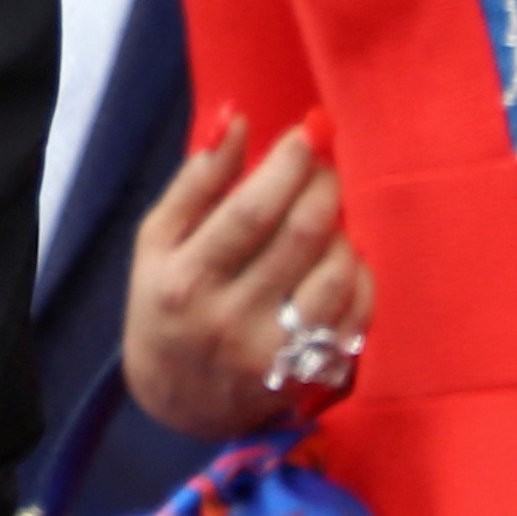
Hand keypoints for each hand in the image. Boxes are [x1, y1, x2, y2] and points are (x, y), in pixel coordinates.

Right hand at [123, 111, 371, 444]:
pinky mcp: (307, 375)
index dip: (289, 164)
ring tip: (324, 216)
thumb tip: (236, 118)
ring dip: (340, 228)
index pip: (250, 210)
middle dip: (323, 184)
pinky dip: (358, 272)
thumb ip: (197, 179)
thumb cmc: (167, 300)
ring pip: (336, 271)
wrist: (178, 397)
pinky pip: (357, 311)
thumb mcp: (159, 239)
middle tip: (322, 166)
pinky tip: (337, 258)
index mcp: (184, 280)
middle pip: (301, 235)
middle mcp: (227, 320)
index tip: (307, 132)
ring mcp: (271, 353)